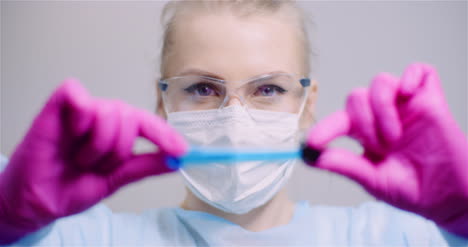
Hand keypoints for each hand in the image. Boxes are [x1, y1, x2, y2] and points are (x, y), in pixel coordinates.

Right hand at [0, 79, 186, 243]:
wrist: (37, 203)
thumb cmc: (70, 188)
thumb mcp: (114, 180)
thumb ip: (144, 166)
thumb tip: (176, 160)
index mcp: (116, 133)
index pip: (147, 123)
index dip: (165, 134)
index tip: (182, 151)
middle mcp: (101, 118)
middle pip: (130, 117)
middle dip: (118, 150)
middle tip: (96, 167)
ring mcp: (80, 112)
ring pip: (109, 111)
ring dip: (96, 145)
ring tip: (78, 159)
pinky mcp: (56, 107)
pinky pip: (78, 96)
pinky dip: (80, 117)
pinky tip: (71, 133)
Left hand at [306, 63, 467, 236]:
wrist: (449, 197)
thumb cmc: (412, 189)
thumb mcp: (373, 180)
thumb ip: (344, 164)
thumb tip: (308, 156)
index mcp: (365, 134)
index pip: (338, 121)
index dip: (324, 129)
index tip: (313, 143)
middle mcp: (382, 115)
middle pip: (355, 96)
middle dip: (363, 123)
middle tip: (381, 147)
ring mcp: (406, 106)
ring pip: (380, 82)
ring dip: (382, 109)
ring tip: (395, 136)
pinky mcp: (430, 99)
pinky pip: (419, 70)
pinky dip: (411, 77)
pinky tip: (410, 96)